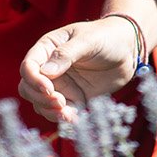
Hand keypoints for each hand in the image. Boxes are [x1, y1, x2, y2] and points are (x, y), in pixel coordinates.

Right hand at [17, 17, 140, 122]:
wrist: (128, 49)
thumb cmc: (106, 36)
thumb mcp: (87, 40)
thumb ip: (66, 54)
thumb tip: (45, 72)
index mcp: (47, 49)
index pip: (29, 67)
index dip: (34, 80)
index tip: (49, 89)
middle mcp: (49, 68)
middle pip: (28, 88)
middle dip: (40, 98)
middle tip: (60, 101)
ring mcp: (60, 84)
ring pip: (41, 103)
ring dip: (50, 111)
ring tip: (68, 113)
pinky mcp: (73, 98)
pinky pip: (60, 112)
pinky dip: (64, 118)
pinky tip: (75, 119)